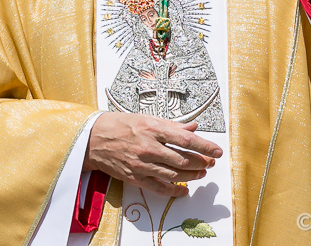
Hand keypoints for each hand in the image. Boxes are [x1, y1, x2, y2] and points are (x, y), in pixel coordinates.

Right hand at [84, 112, 222, 197]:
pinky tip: (183, 190)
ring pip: (174, 175)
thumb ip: (172, 125)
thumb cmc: (120, 124)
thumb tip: (193, 127)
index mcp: (153, 129)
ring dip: (192, 176)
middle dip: (201, 162)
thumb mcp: (147, 118)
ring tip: (201, 173)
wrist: (93, 139)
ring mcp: (142, 164)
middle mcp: (149, 147)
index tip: (217, 151)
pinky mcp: (135, 177)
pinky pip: (159, 187)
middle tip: (210, 163)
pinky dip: (174, 191)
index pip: (186, 139)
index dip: (205, 146)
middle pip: (183, 160)